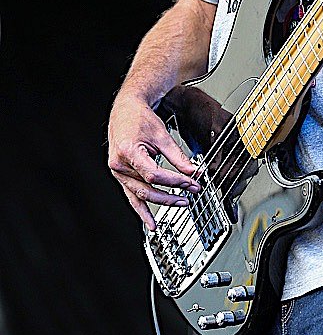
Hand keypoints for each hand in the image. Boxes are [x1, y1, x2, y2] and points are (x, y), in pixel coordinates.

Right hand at [108, 91, 199, 230]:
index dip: (174, 181)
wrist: (125, 110)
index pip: (154, 175)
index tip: (191, 182)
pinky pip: (131, 196)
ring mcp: (118, 172)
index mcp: (129, 151)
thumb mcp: (162, 135)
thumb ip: (177, 156)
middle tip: (190, 195)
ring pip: (140, 194)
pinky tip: (151, 223)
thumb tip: (192, 171)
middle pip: (148, 188)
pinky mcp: (121, 175)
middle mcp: (119, 165)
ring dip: (161, 202)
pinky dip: (142, 210)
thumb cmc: (140, 119)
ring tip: (180, 204)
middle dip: (171, 194)